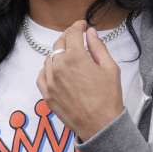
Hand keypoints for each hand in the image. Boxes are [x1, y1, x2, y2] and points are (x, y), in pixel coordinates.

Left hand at [36, 21, 124, 140]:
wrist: (100, 125)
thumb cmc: (108, 98)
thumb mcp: (110, 68)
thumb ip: (98, 47)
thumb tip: (91, 33)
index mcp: (75, 57)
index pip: (72, 33)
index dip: (78, 26)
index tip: (83, 26)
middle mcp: (58, 67)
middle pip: (59, 44)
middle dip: (69, 38)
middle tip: (77, 39)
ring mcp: (50, 81)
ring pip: (50, 58)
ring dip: (59, 53)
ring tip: (70, 56)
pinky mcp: (46, 94)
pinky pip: (41, 75)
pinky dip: (48, 69)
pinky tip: (57, 70)